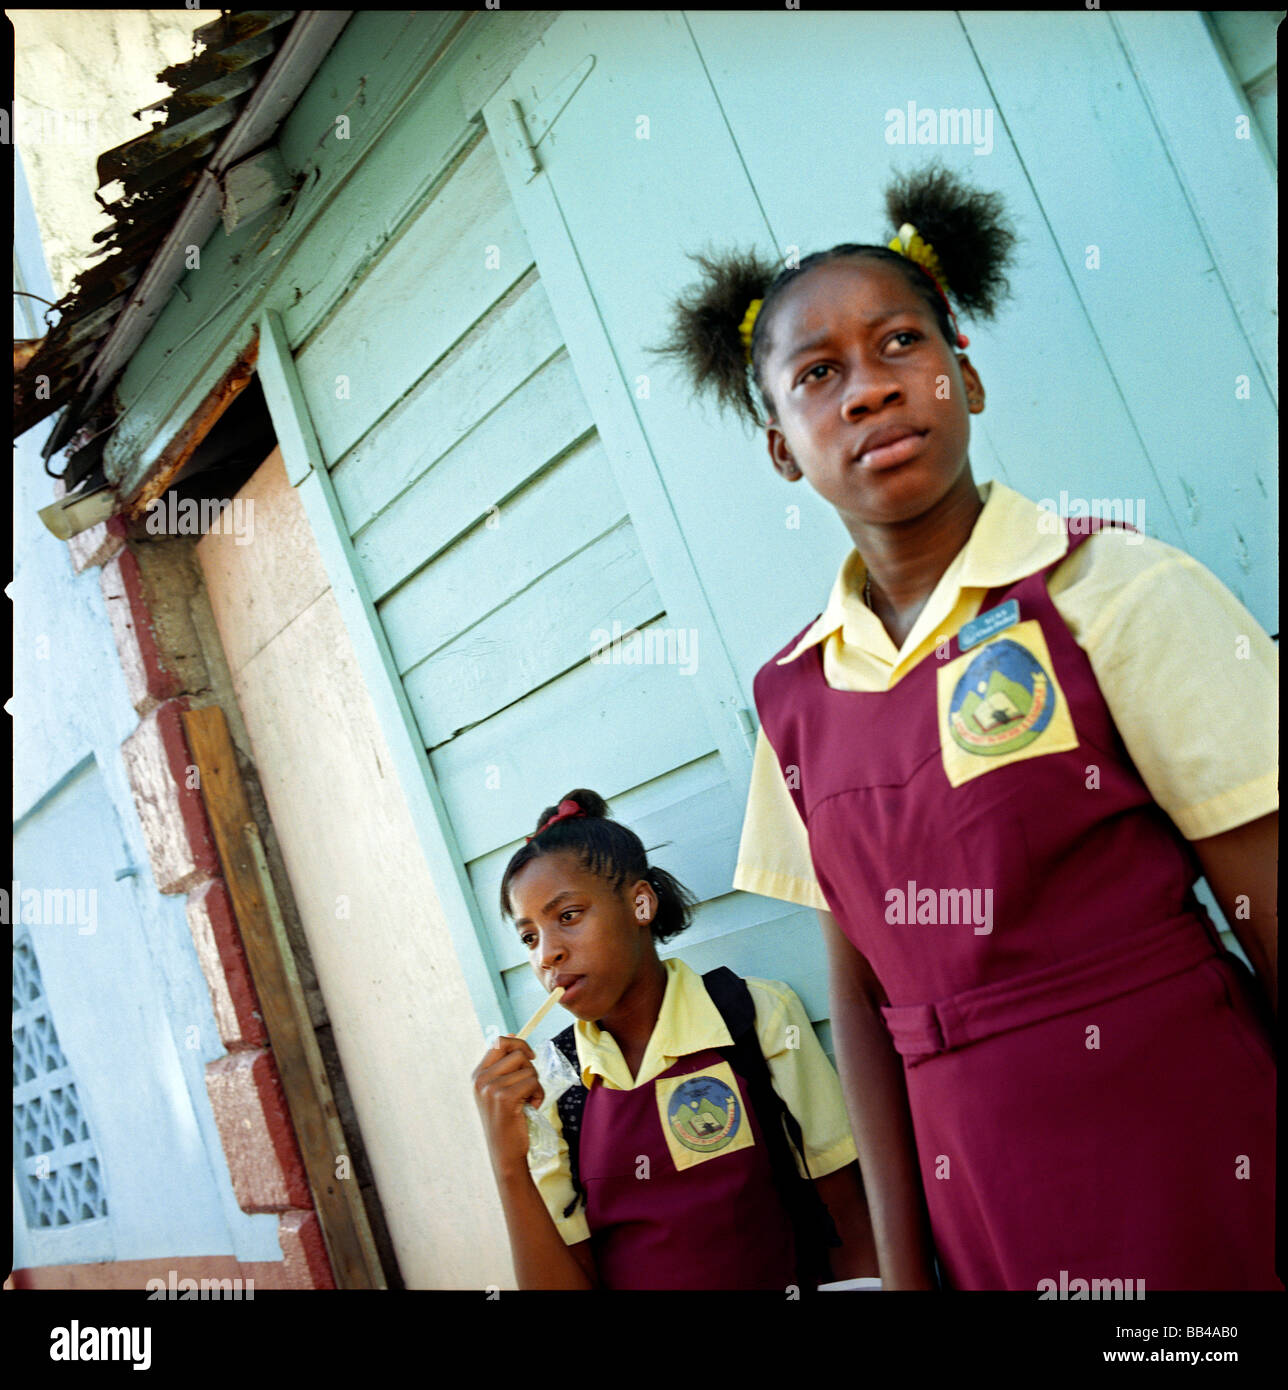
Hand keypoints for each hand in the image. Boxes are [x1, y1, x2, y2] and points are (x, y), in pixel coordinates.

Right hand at [472, 1034, 544, 1176]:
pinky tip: (529, 1109)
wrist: (505, 1153)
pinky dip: (538, 1095)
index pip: (498, 1042)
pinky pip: (533, 1082)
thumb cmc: (507, 1121)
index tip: (529, 1058)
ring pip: (528, 1069)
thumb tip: (514, 1035)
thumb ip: (504, 1065)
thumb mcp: (499, 1090)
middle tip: (527, 1087)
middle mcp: (481, 1079)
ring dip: (535, 1085)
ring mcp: (491, 1088)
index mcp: (478, 1075)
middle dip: (530, 1068)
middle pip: (517, 1052)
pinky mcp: (505, 1098)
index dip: (518, 1044)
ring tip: (527, 1102)